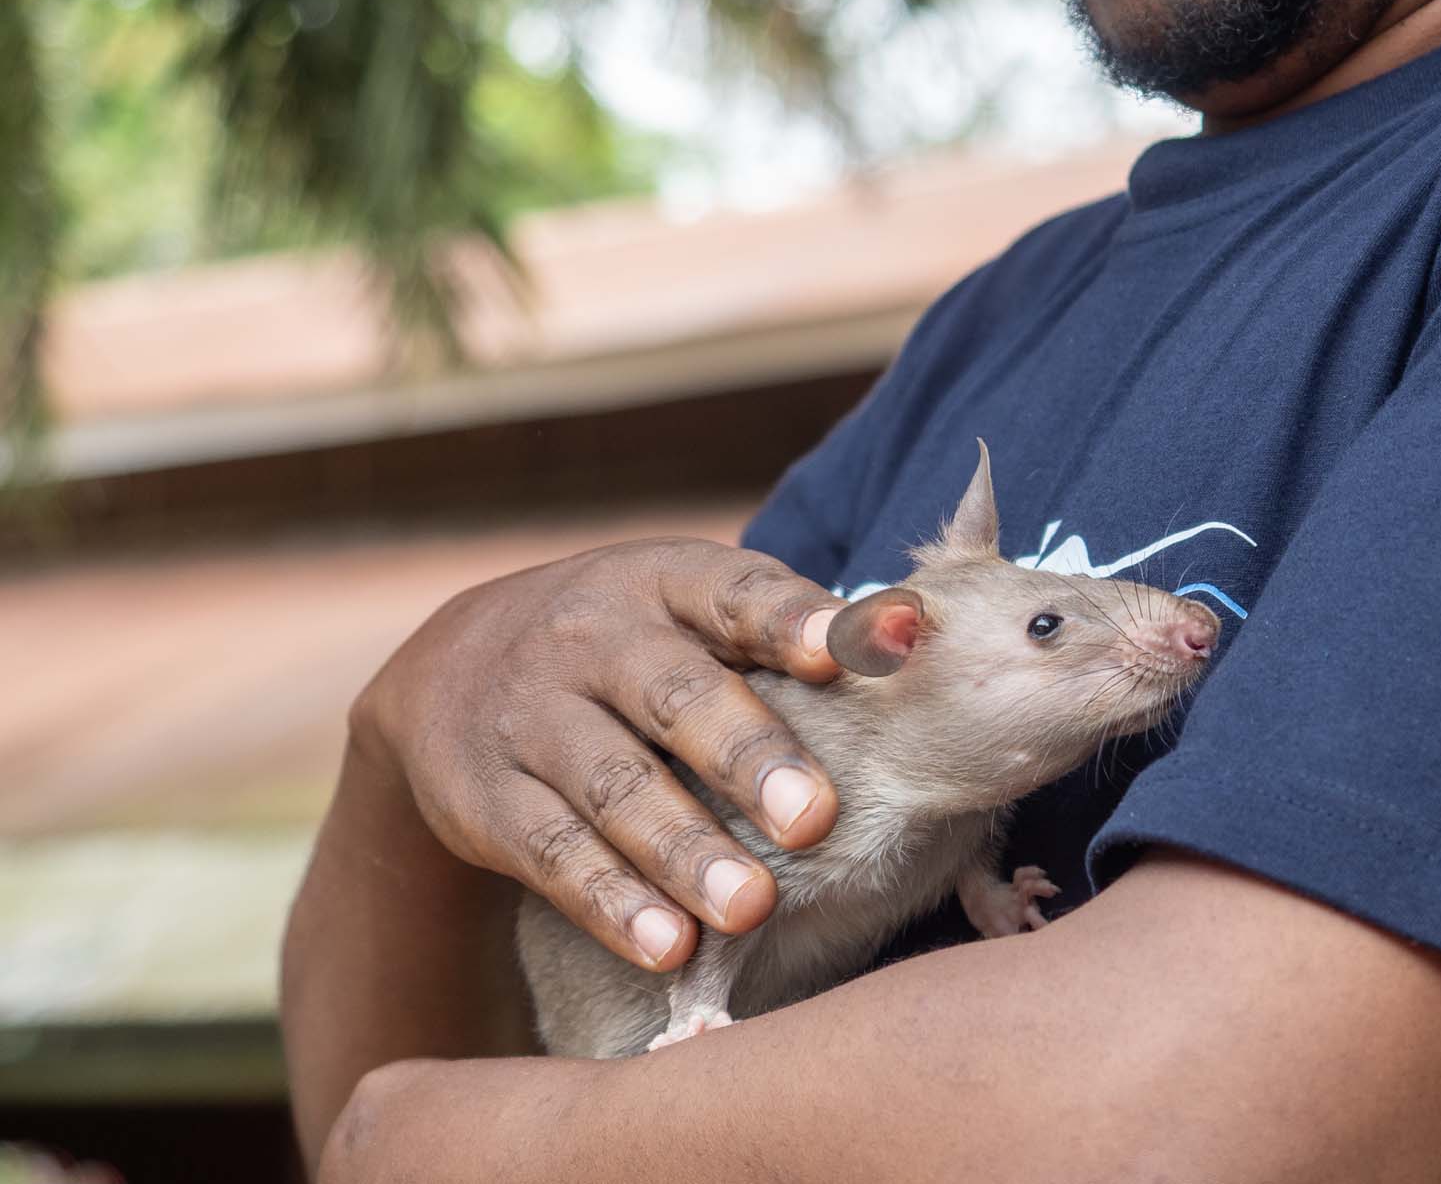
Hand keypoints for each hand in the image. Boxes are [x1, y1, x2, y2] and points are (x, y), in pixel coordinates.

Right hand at [351, 538, 845, 971]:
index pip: (733, 592)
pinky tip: (667, 946)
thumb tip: (910, 636)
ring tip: (752, 907)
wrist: (445, 673)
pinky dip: (611, 904)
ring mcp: (530, 717)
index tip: (844, 653)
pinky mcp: (486, 798)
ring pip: (615, 788)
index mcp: (662, 580)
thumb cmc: (627, 644)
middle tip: (815, 819)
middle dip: (748, 757)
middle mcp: (591, 638)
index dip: (790, 619)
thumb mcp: (688, 606)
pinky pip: (553, 854)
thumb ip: (786, 624)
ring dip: (686, 851)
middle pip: (675, 697)